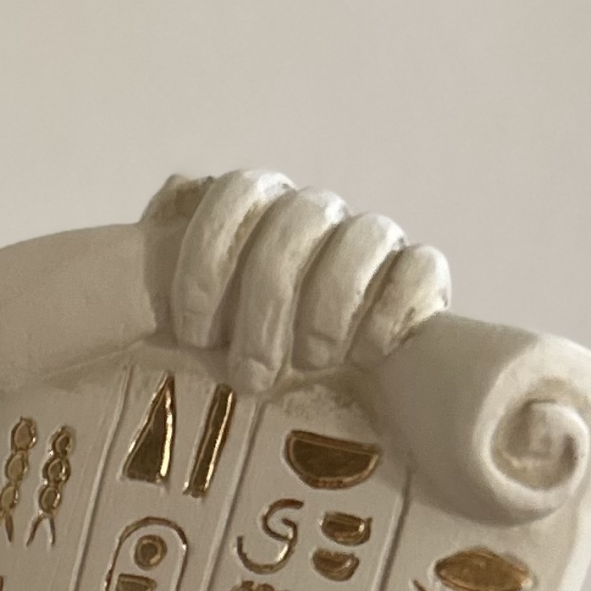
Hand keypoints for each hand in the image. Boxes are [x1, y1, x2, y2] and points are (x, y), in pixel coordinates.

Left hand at [144, 171, 447, 380]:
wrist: (316, 399)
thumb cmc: (239, 353)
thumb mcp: (193, 318)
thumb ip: (168, 258)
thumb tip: (171, 190)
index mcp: (259, 207)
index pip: (238, 191)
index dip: (210, 254)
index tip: (191, 332)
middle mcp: (317, 214)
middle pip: (298, 218)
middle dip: (267, 301)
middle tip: (246, 374)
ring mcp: (373, 241)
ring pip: (365, 235)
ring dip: (331, 303)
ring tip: (310, 363)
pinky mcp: (421, 277)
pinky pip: (422, 267)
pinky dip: (392, 309)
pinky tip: (363, 354)